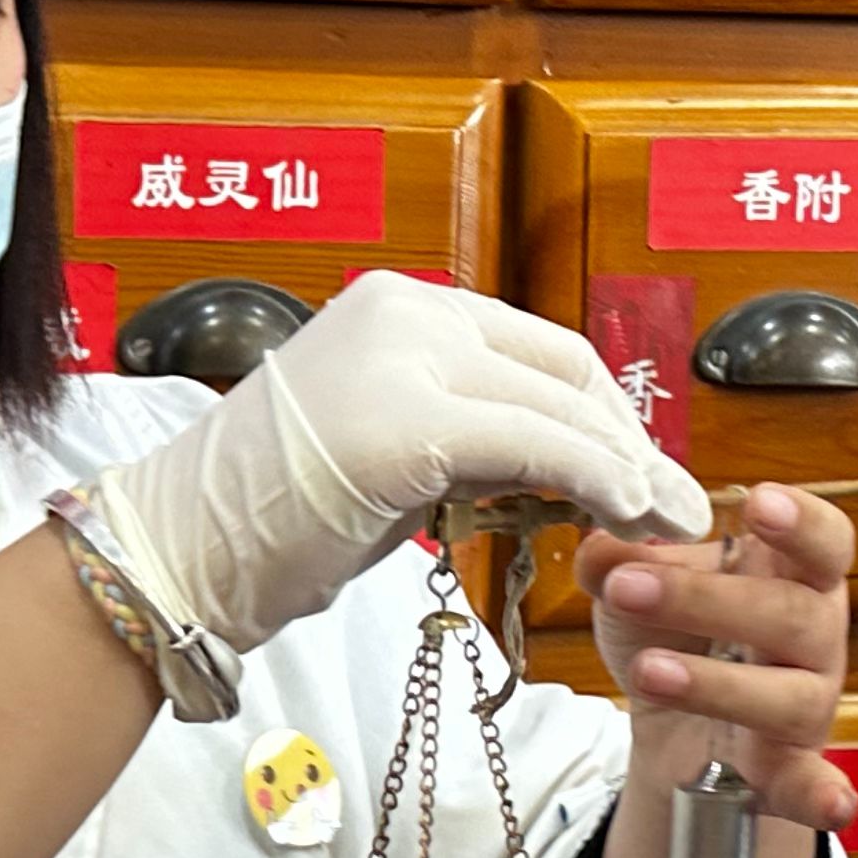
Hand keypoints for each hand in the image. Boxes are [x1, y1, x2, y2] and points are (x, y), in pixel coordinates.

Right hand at [90, 272, 709, 655]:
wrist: (178, 553)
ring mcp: (403, 358)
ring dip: (628, 467)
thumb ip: (465, 431)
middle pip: (562, 369)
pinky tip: (629, 513)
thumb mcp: (381, 447)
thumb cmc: (267, 520)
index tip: (644, 467)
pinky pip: (535, 445)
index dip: (603, 412)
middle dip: (632, 440)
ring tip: (668, 521)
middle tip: (679, 501)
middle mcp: (404, 311)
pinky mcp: (408, 424)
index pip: (536, 347)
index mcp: (395, 304)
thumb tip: (557, 460)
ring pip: (559, 407)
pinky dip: (596, 479)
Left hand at [579, 483, 857, 835]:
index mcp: (792, 575)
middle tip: (627, 587)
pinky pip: (814, 785)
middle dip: (705, 599)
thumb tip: (599, 547)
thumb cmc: (676, 633)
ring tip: (647, 670)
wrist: (675, 727)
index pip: (825, 540)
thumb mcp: (638, 587)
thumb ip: (617, 561)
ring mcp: (807, 704)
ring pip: (787, 695)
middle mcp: (815, 636)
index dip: (801, 521)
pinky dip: (824, 796)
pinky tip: (833, 807)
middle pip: (791, 613)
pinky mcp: (790, 770)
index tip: (756, 503)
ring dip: (714, 683)